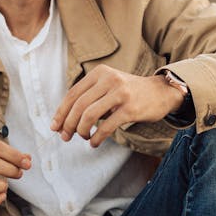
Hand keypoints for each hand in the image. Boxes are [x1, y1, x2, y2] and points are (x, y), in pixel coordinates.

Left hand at [51, 66, 182, 147]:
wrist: (161, 92)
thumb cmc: (129, 93)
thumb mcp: (108, 86)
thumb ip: (89, 98)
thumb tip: (64, 122)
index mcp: (99, 73)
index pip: (72, 94)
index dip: (61, 112)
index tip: (54, 127)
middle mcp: (109, 79)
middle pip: (78, 105)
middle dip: (68, 124)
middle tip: (65, 137)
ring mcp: (120, 93)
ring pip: (90, 115)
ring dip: (81, 131)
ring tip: (83, 137)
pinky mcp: (130, 108)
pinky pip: (106, 126)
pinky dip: (96, 137)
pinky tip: (94, 142)